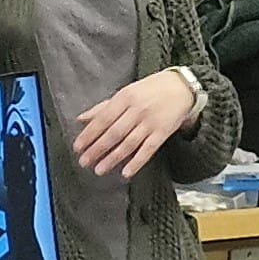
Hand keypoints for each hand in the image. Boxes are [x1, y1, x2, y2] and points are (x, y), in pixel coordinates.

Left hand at [74, 70, 199, 179]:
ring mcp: (150, 122)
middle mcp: (136, 110)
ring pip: (128, 143)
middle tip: (84, 162)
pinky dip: (137, 162)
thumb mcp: (125, 92)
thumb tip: (81, 119)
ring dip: (113, 158)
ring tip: (99, 169)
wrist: (181, 87)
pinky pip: (148, 150)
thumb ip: (103, 107)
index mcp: (124, 98)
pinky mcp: (163, 132)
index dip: (89, 134)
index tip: (78, 147)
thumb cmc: (150, 90)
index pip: (103, 119)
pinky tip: (126, 172)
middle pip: (113, 133)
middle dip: (97, 149)